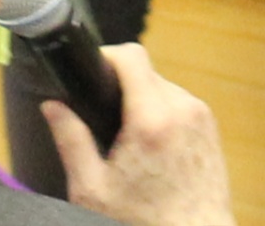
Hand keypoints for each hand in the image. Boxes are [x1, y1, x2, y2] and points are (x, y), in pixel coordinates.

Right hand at [46, 43, 233, 225]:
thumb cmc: (143, 222)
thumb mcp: (93, 189)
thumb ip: (71, 141)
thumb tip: (52, 107)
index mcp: (152, 120)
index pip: (132, 56)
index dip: (107, 56)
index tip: (92, 71)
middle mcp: (183, 109)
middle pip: (146, 72)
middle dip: (122, 87)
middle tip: (103, 119)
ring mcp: (202, 117)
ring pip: (164, 87)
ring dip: (143, 102)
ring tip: (127, 140)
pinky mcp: (212, 129)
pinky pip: (180, 105)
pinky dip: (163, 116)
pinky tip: (150, 148)